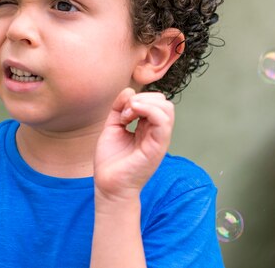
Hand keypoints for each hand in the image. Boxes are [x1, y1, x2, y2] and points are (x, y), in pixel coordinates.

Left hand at [93, 88, 173, 202]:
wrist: (108, 185)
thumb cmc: (111, 160)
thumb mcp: (112, 127)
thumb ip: (119, 108)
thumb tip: (129, 90)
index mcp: (148, 128)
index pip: (155, 101)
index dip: (137, 98)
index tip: (120, 112)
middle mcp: (156, 133)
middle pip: (163, 101)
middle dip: (141, 98)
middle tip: (124, 114)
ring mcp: (159, 140)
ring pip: (166, 108)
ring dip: (143, 103)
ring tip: (127, 116)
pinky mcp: (157, 148)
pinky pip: (163, 122)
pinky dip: (148, 110)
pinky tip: (131, 114)